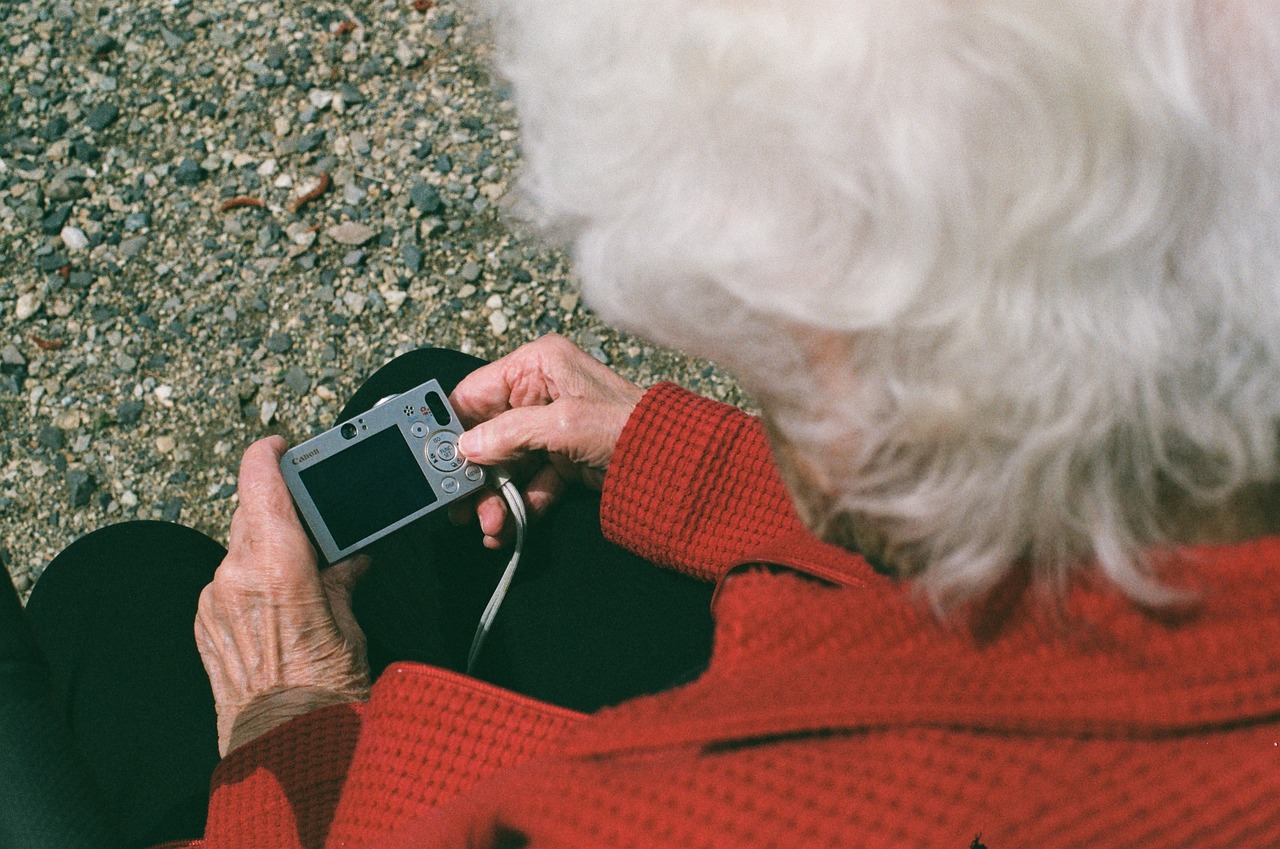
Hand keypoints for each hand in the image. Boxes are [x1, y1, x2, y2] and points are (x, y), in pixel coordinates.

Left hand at [195, 436, 370, 756]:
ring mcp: (214, 601)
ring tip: (301, 571)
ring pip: (237, 549)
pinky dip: (249, 580)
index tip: (281, 445)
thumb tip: (349, 560)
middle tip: (310, 517)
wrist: (287, 745)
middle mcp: (235, 575)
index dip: (268, 453)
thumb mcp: (350, 625)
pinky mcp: (205, 625)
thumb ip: (342, 580)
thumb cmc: (324, 690)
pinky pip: (226, 583)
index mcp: (276, 564)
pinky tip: (277, 605)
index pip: (259, 481)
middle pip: (249, 512)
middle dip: (277, 508)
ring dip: (264, 548)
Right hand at [450, 334, 644, 547]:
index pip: (475, 392)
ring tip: (491, 524)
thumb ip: (510, 433)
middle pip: (487, 434)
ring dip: (494, 497)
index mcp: (538, 365)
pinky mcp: (564, 458)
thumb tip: (468, 447)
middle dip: (475, 473)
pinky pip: (529, 482)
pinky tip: (509, 526)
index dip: (454, 427)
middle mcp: (541, 392)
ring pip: (506, 464)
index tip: (437, 458)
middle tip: (460, 504)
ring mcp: (551, 428)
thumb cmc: (631, 425)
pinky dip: (519, 505)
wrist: (675, 463)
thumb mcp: (564, 424)